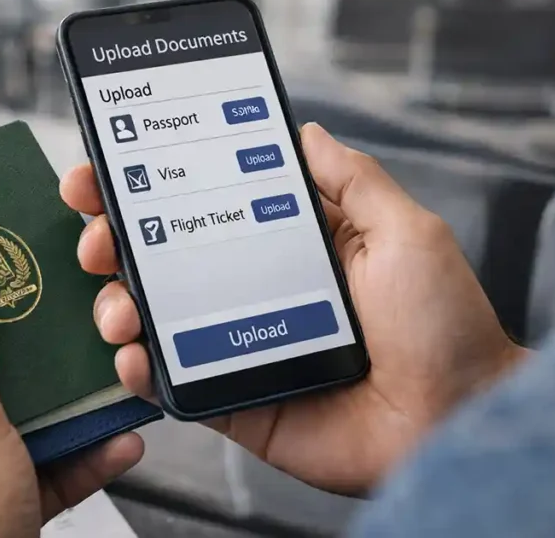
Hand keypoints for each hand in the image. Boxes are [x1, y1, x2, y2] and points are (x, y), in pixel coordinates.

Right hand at [60, 123, 527, 495]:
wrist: (456, 421)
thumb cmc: (444, 327)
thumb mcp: (404, 232)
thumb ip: (352, 181)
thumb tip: (307, 133)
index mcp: (289, 246)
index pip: (205, 208)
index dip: (151, 189)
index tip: (106, 174)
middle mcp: (254, 291)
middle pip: (163, 260)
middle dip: (114, 242)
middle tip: (98, 237)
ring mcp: (238, 346)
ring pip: (155, 320)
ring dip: (118, 306)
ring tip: (118, 306)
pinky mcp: (234, 400)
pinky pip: (173, 385)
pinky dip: (140, 373)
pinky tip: (133, 357)